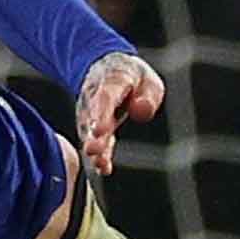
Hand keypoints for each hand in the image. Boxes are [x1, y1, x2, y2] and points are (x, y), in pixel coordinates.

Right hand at [75, 51, 164, 176]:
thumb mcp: (148, 80)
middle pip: (92, 117)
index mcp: (111, 81)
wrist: (112, 70)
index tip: (99, 130)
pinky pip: (96, 140)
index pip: (104, 98)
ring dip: (95, 148)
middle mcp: (95, 97)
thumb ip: (147, 95)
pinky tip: (103, 168)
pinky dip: (99, 154)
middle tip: (93, 150)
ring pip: (90, 131)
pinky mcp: (92, 126)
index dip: (100, 114)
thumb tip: (142, 110)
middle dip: (93, 135)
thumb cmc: (133, 78)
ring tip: (99, 163)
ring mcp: (91, 112)